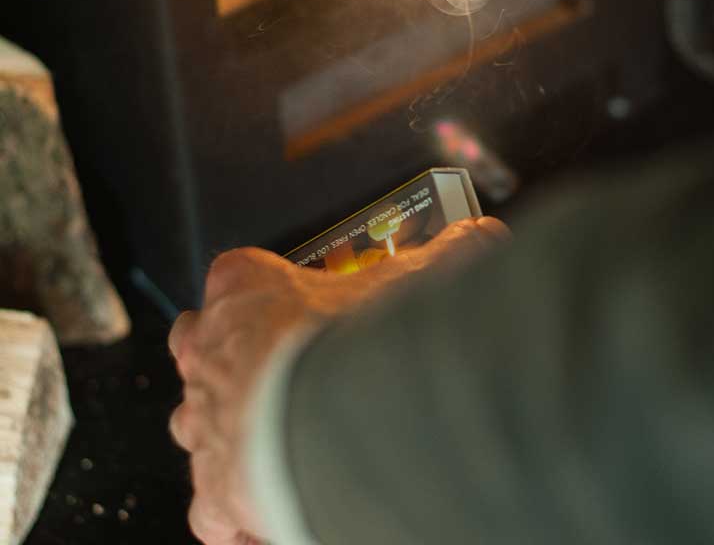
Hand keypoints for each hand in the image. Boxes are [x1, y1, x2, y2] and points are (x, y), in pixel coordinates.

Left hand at [167, 217, 509, 543]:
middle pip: (199, 339)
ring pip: (192, 417)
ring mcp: (207, 422)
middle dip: (228, 348)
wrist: (332, 421)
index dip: (261, 283)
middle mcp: (213, 351)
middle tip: (277, 359)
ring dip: (226, 423)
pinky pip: (210, 508)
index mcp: (247, 288)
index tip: (294, 294)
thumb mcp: (416, 279)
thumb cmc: (357, 342)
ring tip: (274, 431)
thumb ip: (453, 254)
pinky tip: (267, 513)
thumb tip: (485, 236)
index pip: (237, 271)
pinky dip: (235, 514)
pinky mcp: (214, 491)